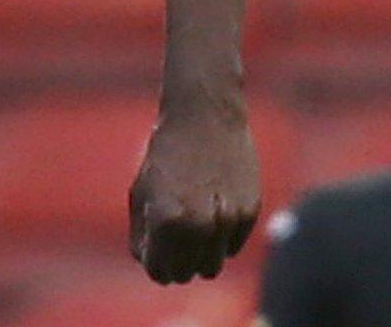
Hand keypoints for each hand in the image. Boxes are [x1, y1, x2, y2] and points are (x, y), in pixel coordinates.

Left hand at [127, 101, 260, 283]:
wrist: (205, 117)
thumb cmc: (165, 152)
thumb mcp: (141, 192)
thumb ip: (143, 233)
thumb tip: (149, 264)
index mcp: (167, 220)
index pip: (160, 272)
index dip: (155, 266)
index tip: (154, 255)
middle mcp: (199, 225)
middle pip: (187, 273)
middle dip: (176, 264)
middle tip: (170, 244)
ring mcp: (228, 220)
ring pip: (213, 266)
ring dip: (199, 254)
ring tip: (190, 229)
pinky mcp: (249, 213)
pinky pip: (232, 246)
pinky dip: (220, 238)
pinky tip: (211, 211)